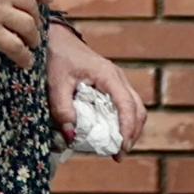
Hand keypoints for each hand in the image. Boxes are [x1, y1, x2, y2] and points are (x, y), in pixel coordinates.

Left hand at [41, 27, 149, 150]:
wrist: (56, 39)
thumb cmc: (56, 57)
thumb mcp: (55, 83)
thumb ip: (62, 109)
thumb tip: (72, 136)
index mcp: (108, 76)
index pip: (127, 105)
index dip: (127, 128)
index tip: (121, 148)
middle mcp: (118, 79)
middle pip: (138, 110)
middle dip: (132, 134)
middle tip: (119, 154)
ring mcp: (118, 81)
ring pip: (136, 108)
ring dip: (130, 129)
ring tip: (117, 148)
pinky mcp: (112, 85)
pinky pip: (126, 106)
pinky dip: (123, 121)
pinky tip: (112, 133)